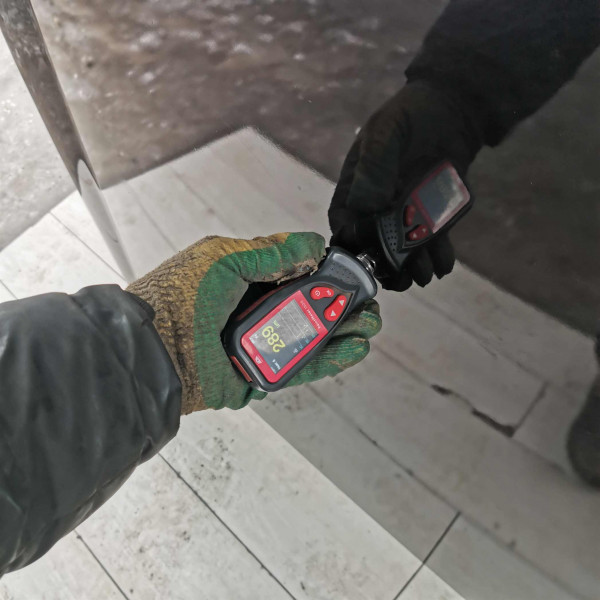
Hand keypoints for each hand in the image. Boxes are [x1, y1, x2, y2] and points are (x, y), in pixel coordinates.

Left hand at [127, 232, 380, 412]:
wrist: (153, 349)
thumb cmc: (179, 296)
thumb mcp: (224, 258)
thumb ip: (270, 252)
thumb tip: (312, 247)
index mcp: (245, 279)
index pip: (294, 274)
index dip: (323, 274)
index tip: (347, 274)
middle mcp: (254, 311)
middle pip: (308, 307)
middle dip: (340, 304)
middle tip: (365, 302)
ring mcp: (258, 343)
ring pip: (309, 337)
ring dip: (342, 331)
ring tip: (367, 324)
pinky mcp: (260, 373)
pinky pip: (300, 366)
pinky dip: (329, 358)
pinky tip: (352, 347)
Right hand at [329, 81, 481, 290]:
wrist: (454, 111)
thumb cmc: (411, 116)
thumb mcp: (387, 133)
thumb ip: (374, 166)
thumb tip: (365, 206)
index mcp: (356, 189)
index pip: (344, 223)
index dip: (350, 245)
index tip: (363, 258)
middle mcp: (377, 208)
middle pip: (374, 246)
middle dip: (385, 266)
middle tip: (399, 277)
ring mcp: (405, 215)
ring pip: (403, 251)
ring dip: (412, 268)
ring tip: (424, 274)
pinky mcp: (431, 217)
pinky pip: (431, 243)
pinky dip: (438, 258)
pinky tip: (444, 264)